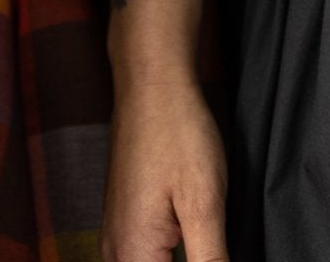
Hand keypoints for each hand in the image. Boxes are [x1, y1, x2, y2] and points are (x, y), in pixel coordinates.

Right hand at [100, 76, 228, 261]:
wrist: (152, 85)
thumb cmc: (178, 134)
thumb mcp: (204, 203)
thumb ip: (210, 260)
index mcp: (133, 254)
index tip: (214, 248)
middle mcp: (115, 251)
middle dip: (192, 260)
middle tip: (212, 238)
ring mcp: (116, 235)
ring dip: (184, 256)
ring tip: (204, 232)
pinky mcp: (125, 220)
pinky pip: (142, 254)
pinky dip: (167, 253)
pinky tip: (192, 238)